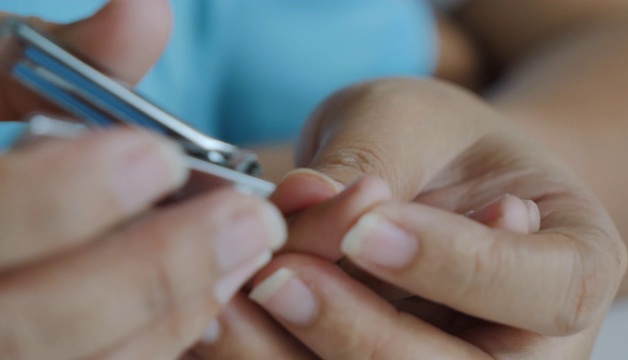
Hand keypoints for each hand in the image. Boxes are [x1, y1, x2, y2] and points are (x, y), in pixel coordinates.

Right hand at [0, 3, 285, 358]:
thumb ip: (53, 58)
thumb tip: (145, 12)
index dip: (69, 198)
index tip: (158, 156)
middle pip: (34, 325)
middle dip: (153, 271)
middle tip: (250, 220)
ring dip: (172, 310)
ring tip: (246, 248)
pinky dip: (160, 338)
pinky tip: (210, 289)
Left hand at [192, 78, 625, 357]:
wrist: (425, 174)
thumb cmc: (437, 139)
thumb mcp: (415, 119)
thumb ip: (374, 157)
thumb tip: (308, 202)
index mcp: (572, 265)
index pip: (542, 287)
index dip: (451, 263)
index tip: (364, 224)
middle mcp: (526, 341)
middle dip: (360, 331)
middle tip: (275, 277)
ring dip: (299, 354)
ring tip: (228, 303)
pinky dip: (272, 355)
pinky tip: (224, 316)